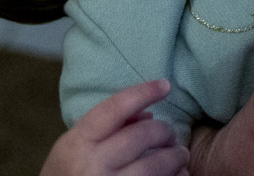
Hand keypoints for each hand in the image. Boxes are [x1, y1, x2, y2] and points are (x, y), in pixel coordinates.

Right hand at [41, 79, 188, 175]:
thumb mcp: (73, 149)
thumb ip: (104, 129)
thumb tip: (147, 113)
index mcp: (77, 145)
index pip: (114, 109)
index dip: (143, 93)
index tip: (164, 85)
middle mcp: (92, 166)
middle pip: (142, 134)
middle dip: (164, 131)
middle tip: (171, 135)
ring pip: (156, 164)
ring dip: (175, 157)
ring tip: (180, 155)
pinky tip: (178, 175)